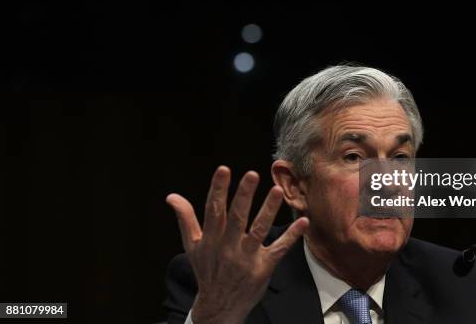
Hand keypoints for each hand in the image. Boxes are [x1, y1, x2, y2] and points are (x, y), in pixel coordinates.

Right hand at [166, 166, 308, 323]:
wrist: (219, 307)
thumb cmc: (207, 270)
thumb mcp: (192, 246)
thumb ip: (185, 218)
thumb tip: (171, 196)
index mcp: (210, 239)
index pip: (214, 209)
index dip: (218, 189)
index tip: (224, 169)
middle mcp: (228, 247)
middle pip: (237, 217)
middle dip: (244, 196)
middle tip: (252, 174)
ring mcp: (246, 257)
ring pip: (258, 230)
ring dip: (268, 210)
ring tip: (277, 190)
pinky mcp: (263, 267)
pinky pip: (279, 249)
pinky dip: (292, 236)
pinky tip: (303, 221)